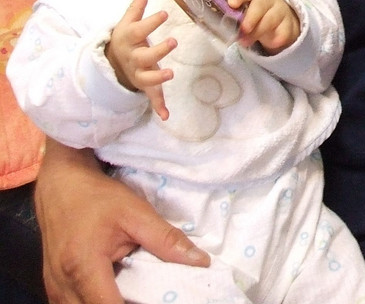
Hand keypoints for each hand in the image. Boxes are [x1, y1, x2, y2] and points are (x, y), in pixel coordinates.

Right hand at [36, 141, 208, 303]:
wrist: (61, 183)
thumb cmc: (97, 196)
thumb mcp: (135, 212)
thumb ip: (166, 239)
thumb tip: (200, 262)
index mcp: (83, 267)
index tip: (158, 301)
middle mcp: (63, 285)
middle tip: (148, 295)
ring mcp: (54, 289)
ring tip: (134, 292)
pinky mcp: (53, 288)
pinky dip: (96, 301)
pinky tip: (116, 291)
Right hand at [106, 0, 175, 120]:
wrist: (111, 63)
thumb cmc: (124, 39)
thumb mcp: (127, 22)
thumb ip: (136, 8)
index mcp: (130, 40)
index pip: (140, 30)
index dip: (151, 22)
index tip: (164, 14)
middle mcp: (133, 58)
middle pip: (145, 56)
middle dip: (159, 50)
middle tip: (174, 42)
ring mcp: (138, 73)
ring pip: (147, 78)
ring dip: (158, 78)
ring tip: (170, 73)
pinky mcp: (145, 86)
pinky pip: (151, 98)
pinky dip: (158, 107)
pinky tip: (166, 115)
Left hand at [228, 0, 299, 51]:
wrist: (280, 18)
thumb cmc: (255, 12)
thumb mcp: (245, 9)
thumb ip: (233, 14)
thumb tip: (216, 24)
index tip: (232, 4)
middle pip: (261, 5)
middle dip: (251, 18)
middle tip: (242, 30)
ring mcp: (280, 11)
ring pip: (270, 20)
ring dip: (257, 32)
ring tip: (245, 42)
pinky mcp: (288, 25)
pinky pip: (282, 32)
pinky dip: (276, 39)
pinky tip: (270, 43)